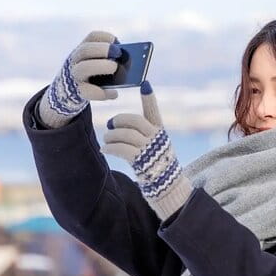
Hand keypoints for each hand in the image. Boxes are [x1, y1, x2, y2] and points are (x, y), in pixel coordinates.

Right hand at [37, 30, 121, 128]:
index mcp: (84, 49)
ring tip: (115, 68)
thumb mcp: (98, 63)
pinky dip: (102, 92)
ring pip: (83, 68)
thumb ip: (111, 60)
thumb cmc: (93, 74)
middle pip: (85, 49)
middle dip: (103, 49)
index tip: (116, 41)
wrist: (71, 91)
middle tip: (118, 53)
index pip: (92, 37)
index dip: (105, 37)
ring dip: (101, 66)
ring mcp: (75, 75)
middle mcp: (76, 60)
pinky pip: (88, 91)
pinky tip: (114, 94)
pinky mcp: (78, 91)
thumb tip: (127, 62)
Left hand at [101, 80, 193, 220]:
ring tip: (106, 140)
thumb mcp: (157, 150)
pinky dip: (110, 147)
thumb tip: (128, 129)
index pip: (155, 112)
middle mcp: (158, 139)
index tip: (145, 84)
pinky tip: (105, 149)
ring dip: (111, 136)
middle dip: (119, 121)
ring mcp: (151, 150)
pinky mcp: (142, 162)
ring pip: (125, 134)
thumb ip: (146, 137)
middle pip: (134, 121)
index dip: (149, 98)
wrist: (170, 192)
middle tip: (111, 125)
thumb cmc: (160, 170)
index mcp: (161, 134)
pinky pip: (122, 149)